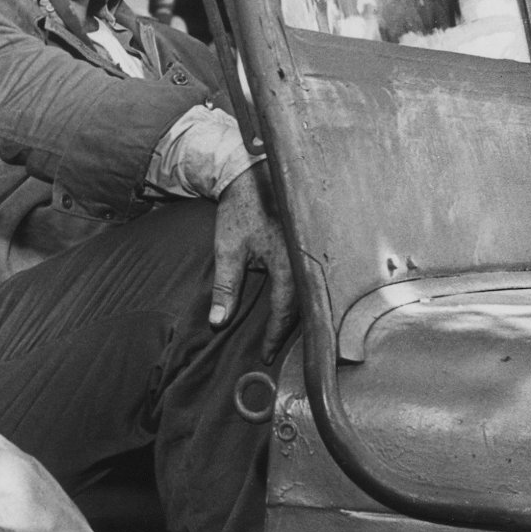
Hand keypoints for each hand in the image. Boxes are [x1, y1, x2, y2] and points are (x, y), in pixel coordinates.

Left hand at [211, 163, 296, 357]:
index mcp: (288, 263)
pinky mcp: (312, 246)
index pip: (284, 311)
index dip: (274, 336)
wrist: (254, 176)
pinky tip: (295, 305)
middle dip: (289, 331)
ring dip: (298, 315)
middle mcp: (307, 260)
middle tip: (275, 350)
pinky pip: (311, 279)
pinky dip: (302, 296)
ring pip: (310, 294)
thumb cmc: (241, 212)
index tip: (265, 355)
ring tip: (284, 333)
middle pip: (304, 307)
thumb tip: (218, 322)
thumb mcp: (228, 250)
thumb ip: (225, 288)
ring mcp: (312, 252)